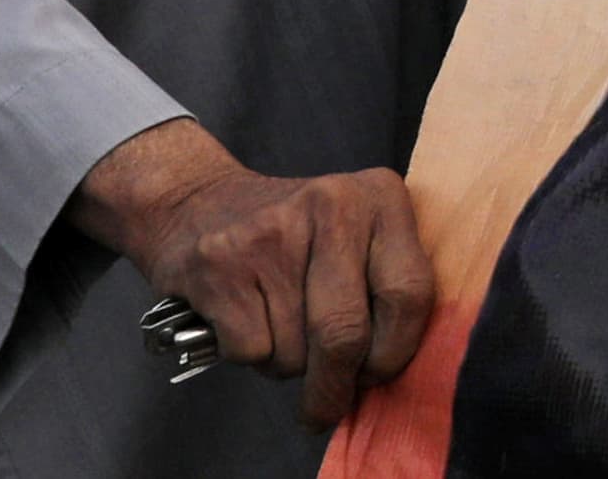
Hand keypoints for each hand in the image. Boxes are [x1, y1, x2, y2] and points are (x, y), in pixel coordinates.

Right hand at [70, 119, 432, 430]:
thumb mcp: (356, 236)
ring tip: (276, 328)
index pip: (410, 292)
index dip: (394, 352)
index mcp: (380, 198)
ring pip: (295, 350)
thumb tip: (387, 382)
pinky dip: (250, 355)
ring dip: (288, 364)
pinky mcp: (220, 263)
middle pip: (346, 332)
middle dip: (334, 386)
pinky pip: (251, 350)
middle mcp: (332, 205)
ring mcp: (272, 233)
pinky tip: (244, 320)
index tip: (375, 378)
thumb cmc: (294, 236)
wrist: (197, 202)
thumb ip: (382, 289)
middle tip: (323, 408)